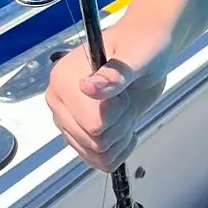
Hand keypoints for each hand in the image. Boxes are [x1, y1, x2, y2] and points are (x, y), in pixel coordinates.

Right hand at [45, 26, 168, 173]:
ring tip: (124, 110)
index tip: (124, 90)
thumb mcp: (137, 56)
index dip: (118, 112)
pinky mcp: (79, 134)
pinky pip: (98, 161)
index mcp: (64, 78)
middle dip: (120, 125)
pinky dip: (118, 149)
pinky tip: (124, 127)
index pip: (92, 124)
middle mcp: (58, 101)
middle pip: (94, 142)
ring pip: (97, 155)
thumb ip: (115, 74)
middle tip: (126, 98)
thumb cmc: (144, 46)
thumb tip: (87, 88)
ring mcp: (67, 120)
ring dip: (120, 137)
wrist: (149, 50)